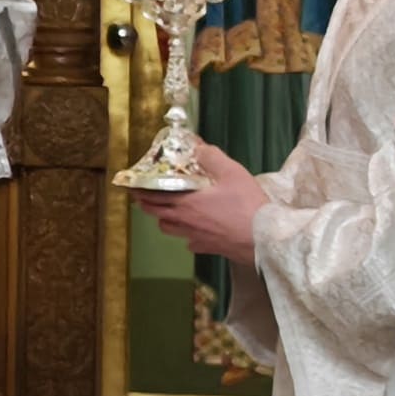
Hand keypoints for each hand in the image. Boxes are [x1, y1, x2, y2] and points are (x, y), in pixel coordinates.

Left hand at [142, 140, 264, 261]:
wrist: (263, 237)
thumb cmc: (246, 204)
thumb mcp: (231, 172)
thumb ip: (211, 157)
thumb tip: (197, 147)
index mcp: (185, 202)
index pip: (153, 196)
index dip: (140, 191)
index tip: (131, 186)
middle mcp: (184, 221)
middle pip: (156, 213)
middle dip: (146, 204)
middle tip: (142, 197)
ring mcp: (194, 237)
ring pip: (169, 229)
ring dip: (163, 220)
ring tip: (165, 212)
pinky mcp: (207, 248)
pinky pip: (190, 242)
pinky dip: (187, 236)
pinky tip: (193, 233)